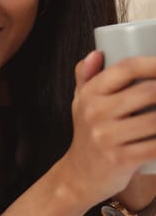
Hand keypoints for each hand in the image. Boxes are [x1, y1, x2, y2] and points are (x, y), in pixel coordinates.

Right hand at [60, 51, 155, 206]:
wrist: (79, 174)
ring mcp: (107, 136)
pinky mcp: (120, 159)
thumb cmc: (87, 133)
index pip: (126, 68)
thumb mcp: (81, 103)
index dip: (155, 63)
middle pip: (148, 91)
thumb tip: (97, 54)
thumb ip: (86, 77)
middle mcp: (95, 112)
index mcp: (90, 93)